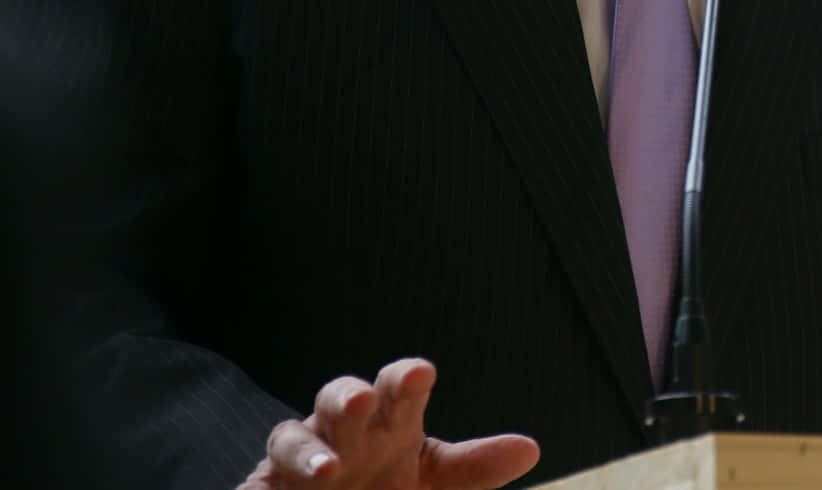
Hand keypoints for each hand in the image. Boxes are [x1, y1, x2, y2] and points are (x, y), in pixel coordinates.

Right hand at [238, 357, 539, 489]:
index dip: (406, 378)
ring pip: (291, 434)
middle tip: (360, 399)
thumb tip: (530, 449)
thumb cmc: (389, 489)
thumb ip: (474, 469)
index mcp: (390, 423)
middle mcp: (343, 431)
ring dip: (307, 448)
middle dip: (348, 395)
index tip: (418, 374)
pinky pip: (260, 479)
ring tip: (328, 468)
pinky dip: (271, 484)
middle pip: (343, 398)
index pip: (399, 390)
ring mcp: (300, 456)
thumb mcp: (433, 484)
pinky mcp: (264, 486)